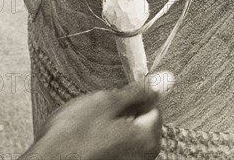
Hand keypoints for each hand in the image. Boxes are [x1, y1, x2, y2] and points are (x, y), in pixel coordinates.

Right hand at [22, 72, 173, 159]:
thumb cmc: (71, 138)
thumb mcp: (106, 103)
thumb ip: (138, 92)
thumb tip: (162, 81)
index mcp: (147, 139)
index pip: (154, 108)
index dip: (133, 99)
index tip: (117, 99)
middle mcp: (143, 157)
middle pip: (141, 124)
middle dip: (123, 115)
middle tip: (99, 115)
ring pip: (126, 137)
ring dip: (111, 129)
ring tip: (89, 130)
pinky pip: (115, 150)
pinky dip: (104, 144)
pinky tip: (87, 143)